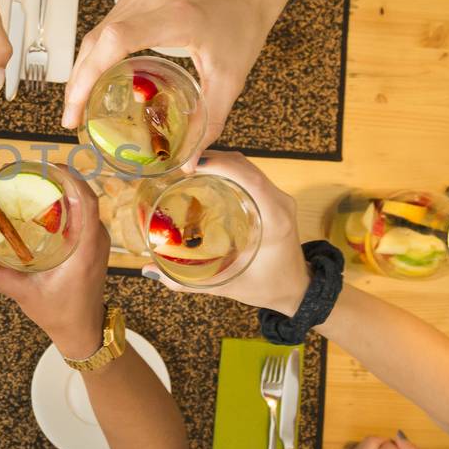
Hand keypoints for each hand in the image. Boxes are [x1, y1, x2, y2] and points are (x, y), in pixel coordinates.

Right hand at [0, 166, 109, 360]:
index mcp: (85, 250)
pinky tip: (47, 202)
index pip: (88, 203)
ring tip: (38, 181)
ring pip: (86, 205)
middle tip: (34, 170)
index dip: (73, 179)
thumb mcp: (23, 293)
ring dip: (66, 190)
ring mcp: (98, 243)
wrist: (83, 332)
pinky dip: (69, 203)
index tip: (51, 166)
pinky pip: (85, 215)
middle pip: (86, 197)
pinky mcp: (94, 246)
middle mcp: (97, 242)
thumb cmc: (59, 314)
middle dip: (63, 179)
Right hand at [61, 0, 297, 156]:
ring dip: (82, 71)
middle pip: (96, 41)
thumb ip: (210, 120)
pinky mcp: (132, 0)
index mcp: (174, 17)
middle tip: (72, 119)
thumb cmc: (238, 29)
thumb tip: (189, 162)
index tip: (78, 108)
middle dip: (77, 82)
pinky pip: (103, 30)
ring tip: (77, 107)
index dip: (89, 74)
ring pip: (94, 36)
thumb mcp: (230, 79)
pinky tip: (93, 84)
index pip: (116, 40)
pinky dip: (93, 58)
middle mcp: (148, 1)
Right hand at [141, 151, 309, 315]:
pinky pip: (249, 174)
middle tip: (178, 165)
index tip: (190, 165)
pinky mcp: (274, 199)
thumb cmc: (268, 288)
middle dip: (211, 158)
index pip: (250, 178)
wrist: (297, 290)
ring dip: (218, 161)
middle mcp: (280, 203)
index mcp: (274, 220)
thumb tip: (150, 271)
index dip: (221, 164)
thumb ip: (188, 282)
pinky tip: (204, 175)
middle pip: (245, 166)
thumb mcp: (228, 285)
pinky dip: (226, 169)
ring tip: (187, 167)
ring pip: (247, 166)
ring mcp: (279, 198)